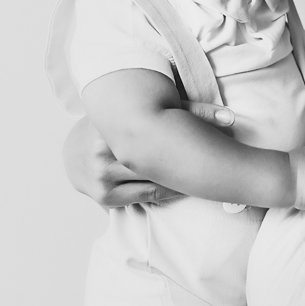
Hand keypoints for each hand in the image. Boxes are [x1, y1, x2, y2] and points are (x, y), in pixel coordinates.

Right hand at [62, 104, 234, 208]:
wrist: (74, 148)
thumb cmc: (117, 123)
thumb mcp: (142, 109)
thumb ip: (187, 109)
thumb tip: (231, 117)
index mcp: (113, 123)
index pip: (160, 135)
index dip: (189, 142)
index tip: (214, 146)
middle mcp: (104, 151)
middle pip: (157, 161)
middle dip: (186, 164)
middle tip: (215, 166)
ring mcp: (102, 176)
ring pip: (153, 180)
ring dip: (177, 179)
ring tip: (200, 176)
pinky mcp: (103, 196)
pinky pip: (144, 196)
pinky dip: (163, 191)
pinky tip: (180, 187)